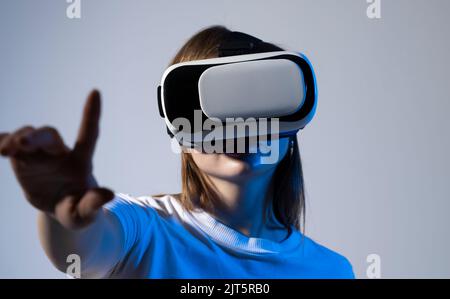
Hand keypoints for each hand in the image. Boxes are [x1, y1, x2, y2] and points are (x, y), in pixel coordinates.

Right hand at [0, 90, 113, 228]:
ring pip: (28, 136)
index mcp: (81, 163)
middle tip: (22, 144)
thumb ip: (94, 204)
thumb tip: (109, 195)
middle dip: (37, 136)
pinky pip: (10, 144)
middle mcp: (60, 153)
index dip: (91, 115)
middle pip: (50, 136)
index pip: (89, 135)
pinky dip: (2, 141)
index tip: (96, 92)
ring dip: (17, 138)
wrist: (61, 208)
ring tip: (7, 150)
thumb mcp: (85, 213)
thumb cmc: (79, 209)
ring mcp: (40, 155)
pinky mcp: (22, 159)